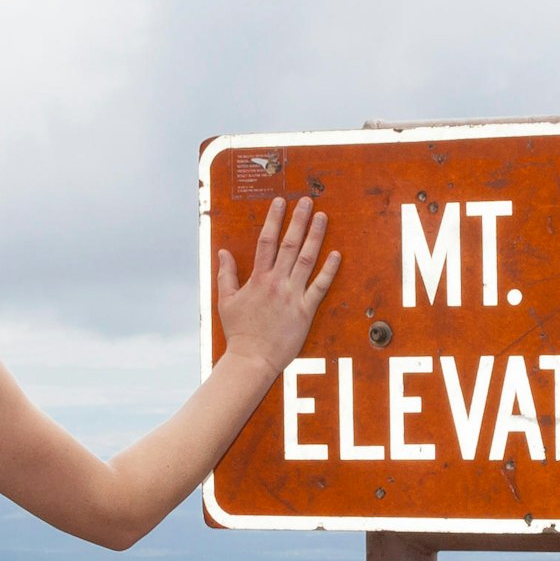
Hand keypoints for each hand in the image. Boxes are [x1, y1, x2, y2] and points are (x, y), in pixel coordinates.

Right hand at [215, 198, 338, 371]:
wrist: (252, 359)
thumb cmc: (239, 332)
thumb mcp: (225, 301)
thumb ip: (226, 274)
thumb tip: (223, 252)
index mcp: (257, 279)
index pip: (266, 242)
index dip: (274, 220)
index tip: (279, 202)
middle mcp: (276, 283)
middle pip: (289, 245)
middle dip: (298, 220)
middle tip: (306, 201)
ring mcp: (292, 296)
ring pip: (306, 260)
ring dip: (315, 237)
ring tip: (321, 217)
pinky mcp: (305, 311)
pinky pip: (320, 287)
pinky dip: (329, 270)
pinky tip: (336, 255)